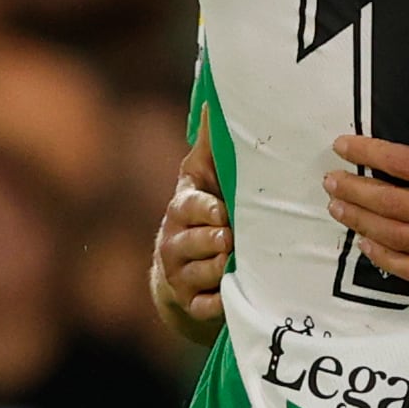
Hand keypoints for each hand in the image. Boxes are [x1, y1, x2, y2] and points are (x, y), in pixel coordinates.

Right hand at [150, 125, 230, 343]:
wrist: (187, 264)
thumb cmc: (207, 208)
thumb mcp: (206, 174)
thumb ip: (213, 142)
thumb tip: (215, 99)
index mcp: (182, 208)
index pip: (188, 208)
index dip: (204, 211)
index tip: (221, 213)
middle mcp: (175, 242)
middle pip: (192, 244)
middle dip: (213, 242)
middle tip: (230, 240)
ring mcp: (181, 275)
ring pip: (200, 274)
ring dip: (219, 270)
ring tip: (233, 264)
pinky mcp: (191, 303)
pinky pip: (203, 308)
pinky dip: (217, 304)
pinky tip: (230, 297)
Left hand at [326, 74, 408, 299]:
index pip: (402, 162)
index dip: (367, 151)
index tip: (342, 145)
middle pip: (387, 202)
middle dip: (352, 190)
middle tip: (329, 182)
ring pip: (393, 237)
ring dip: (361, 222)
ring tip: (338, 210)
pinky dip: (387, 259)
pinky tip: (370, 248)